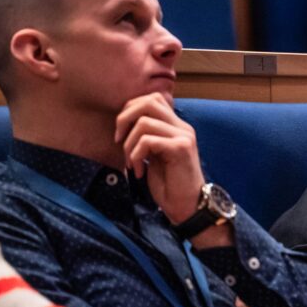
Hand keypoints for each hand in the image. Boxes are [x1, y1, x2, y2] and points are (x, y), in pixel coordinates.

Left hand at [114, 92, 208, 223]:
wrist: (187, 207)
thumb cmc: (169, 184)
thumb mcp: (153, 155)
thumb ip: (146, 136)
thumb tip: (124, 123)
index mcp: (176, 126)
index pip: (152, 99)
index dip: (130, 110)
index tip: (122, 134)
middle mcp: (183, 127)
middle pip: (148, 102)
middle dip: (125, 118)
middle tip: (118, 141)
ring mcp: (184, 136)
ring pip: (144, 122)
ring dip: (129, 144)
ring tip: (131, 163)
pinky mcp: (181, 148)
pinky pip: (148, 141)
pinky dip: (136, 156)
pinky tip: (140, 171)